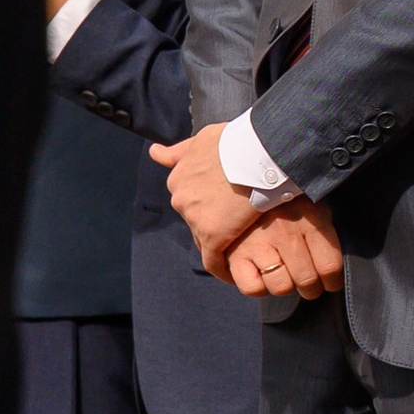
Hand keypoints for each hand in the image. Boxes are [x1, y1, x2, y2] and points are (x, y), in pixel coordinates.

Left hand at [152, 123, 266, 265]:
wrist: (259, 151)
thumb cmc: (238, 141)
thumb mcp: (204, 139)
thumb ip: (179, 150)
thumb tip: (154, 152)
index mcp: (178, 178)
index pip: (190, 202)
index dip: (208, 208)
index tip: (223, 211)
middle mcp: (181, 198)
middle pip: (196, 221)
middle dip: (214, 225)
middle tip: (237, 227)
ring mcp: (195, 218)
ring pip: (206, 240)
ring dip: (221, 243)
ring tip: (241, 246)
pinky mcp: (214, 235)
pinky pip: (214, 261)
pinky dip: (222, 270)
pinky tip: (232, 275)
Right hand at [226, 198, 343, 295]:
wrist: (245, 180)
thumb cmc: (288, 198)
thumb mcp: (315, 205)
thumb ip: (325, 231)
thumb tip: (332, 269)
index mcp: (310, 219)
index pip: (330, 267)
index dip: (333, 282)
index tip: (329, 282)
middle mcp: (285, 232)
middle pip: (307, 280)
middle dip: (310, 288)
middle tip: (306, 281)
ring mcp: (259, 243)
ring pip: (281, 287)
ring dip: (285, 285)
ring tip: (283, 274)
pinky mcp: (236, 253)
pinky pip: (252, 288)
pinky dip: (258, 287)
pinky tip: (262, 275)